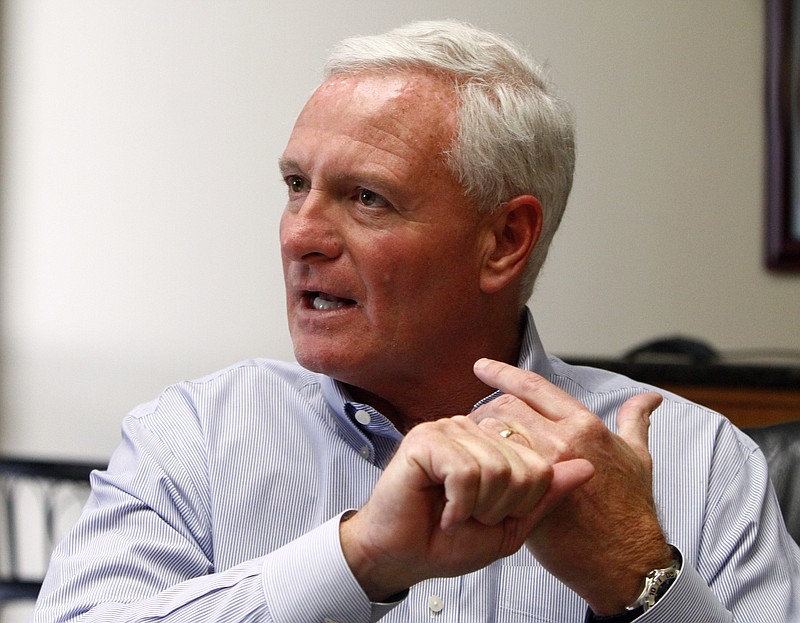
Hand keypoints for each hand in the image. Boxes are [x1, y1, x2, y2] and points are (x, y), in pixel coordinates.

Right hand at [340, 415, 593, 600]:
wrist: (404, 558)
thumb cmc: (451, 541)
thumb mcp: (511, 525)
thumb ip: (545, 495)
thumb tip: (588, 468)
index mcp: (495, 441)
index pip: (542, 464)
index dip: (524, 502)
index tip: (493, 515)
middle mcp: (474, 427)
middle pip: (525, 465)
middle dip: (503, 507)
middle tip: (473, 516)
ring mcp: (449, 429)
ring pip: (497, 468)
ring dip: (478, 507)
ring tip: (457, 513)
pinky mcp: (425, 439)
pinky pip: (466, 471)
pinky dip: (458, 505)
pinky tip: (444, 512)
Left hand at [471, 358, 671, 615]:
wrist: (627, 560)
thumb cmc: (632, 509)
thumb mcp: (639, 458)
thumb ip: (635, 422)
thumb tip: (651, 399)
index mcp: (585, 425)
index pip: (533, 387)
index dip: (503, 373)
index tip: (481, 367)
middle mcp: (563, 440)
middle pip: (505, 407)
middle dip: (486, 410)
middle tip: (476, 421)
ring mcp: (543, 469)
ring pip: (493, 435)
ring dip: (478, 437)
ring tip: (474, 446)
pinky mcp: (527, 497)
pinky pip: (491, 470)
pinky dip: (481, 466)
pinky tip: (478, 471)